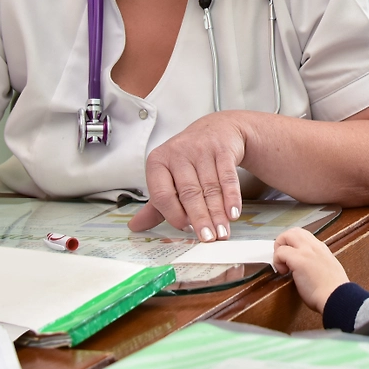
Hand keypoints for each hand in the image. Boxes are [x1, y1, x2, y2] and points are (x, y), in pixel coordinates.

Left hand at [127, 112, 245, 240]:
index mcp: (158, 161)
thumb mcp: (169, 177)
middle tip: (207, 239)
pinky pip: (227, 176)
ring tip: (222, 233)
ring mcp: (201, 149)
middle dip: (200, 218)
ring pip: (210, 187)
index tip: (184, 230)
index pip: (162, 193)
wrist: (216, 129)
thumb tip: (135, 226)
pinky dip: (232, 197)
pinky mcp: (222, 149)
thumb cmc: (188, 159)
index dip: (173, 213)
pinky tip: (233, 213)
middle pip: (189, 192)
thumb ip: (156, 203)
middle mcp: (178, 153)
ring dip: (217, 213)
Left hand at [273, 227, 347, 312]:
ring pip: (287, 235)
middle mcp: (314, 247)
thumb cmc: (333, 292)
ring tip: (282, 262)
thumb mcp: (329, 270)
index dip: (293, 245)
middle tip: (283, 257)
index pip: (304, 237)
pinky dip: (277, 260)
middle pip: (294, 231)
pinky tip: (283, 271)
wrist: (337, 298)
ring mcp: (307, 251)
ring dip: (279, 247)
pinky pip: (280, 252)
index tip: (291, 257)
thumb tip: (310, 268)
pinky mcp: (298, 260)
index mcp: (322, 250)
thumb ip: (319, 264)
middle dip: (284, 241)